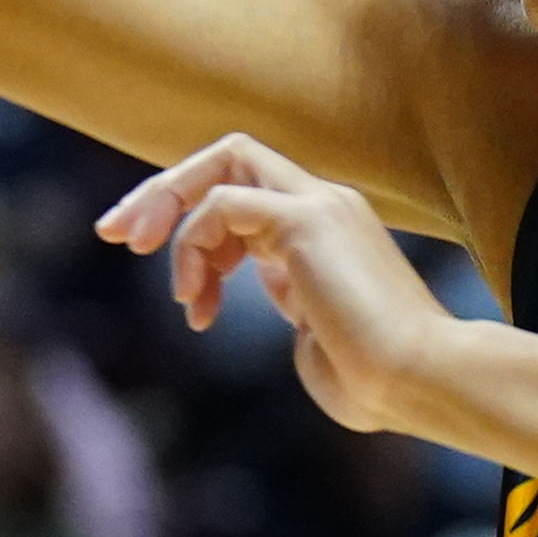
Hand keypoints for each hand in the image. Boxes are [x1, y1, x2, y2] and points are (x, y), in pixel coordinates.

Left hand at [99, 134, 457, 434]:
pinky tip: (197, 301)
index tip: (142, 249)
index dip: (189, 211)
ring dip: (174, 221)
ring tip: (181, 298)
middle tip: (113, 233)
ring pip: (223, 163)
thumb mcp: (321, 339)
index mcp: (327, 231)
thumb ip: (298, 312)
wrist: (424, 382)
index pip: (247, 188)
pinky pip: (224, 202)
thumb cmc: (377, 383)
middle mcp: (324, 204)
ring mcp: (318, 205)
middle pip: (230, 152)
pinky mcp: (306, 220)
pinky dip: (194, 245)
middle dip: (162, 188)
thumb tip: (283, 310)